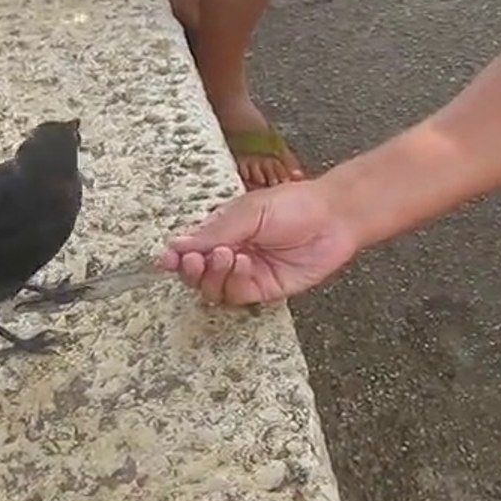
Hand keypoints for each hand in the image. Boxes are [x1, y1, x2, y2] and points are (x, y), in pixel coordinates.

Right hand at [158, 181, 358, 304]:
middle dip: (191, 269)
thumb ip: (214, 232)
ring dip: (213, 275)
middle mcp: (230, 253)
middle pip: (195, 273)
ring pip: (213, 288)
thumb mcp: (248, 212)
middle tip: (195, 260)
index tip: (166, 259)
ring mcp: (245, 273)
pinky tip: (244, 264)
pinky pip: (237, 294)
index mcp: (221, 230)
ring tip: (227, 255)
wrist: (333, 218)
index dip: (176, 256)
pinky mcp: (263, 289)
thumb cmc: (293, 205)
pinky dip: (235, 281)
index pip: (189, 249)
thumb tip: (177, 244)